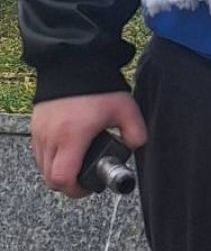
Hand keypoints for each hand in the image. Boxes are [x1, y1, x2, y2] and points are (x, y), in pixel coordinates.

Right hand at [30, 92, 147, 199]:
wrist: (75, 60)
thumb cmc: (99, 86)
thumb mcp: (126, 110)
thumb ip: (135, 133)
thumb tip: (133, 148)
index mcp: (72, 136)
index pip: (62, 178)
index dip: (76, 190)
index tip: (89, 186)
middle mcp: (51, 137)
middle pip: (50, 178)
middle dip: (69, 183)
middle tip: (85, 178)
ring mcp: (40, 131)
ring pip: (42, 166)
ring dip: (58, 171)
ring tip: (77, 163)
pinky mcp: (35, 124)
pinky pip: (38, 152)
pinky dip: (50, 157)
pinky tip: (67, 150)